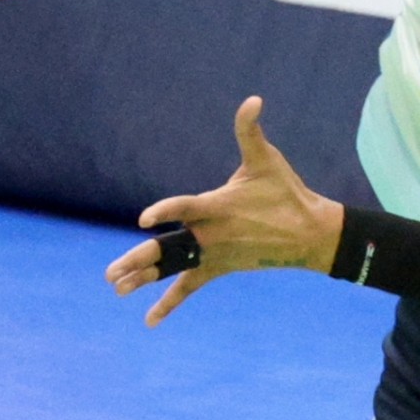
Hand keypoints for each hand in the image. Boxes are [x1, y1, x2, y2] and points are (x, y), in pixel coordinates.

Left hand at [105, 96, 343, 325]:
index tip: (143, 219)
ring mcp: (214, 255)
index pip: (186, 208)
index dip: (165, 211)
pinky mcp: (218, 269)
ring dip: (143, 279)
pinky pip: (189, 287)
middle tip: (110, 273)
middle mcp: (211, 235)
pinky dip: (169, 303)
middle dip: (138, 260)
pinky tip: (149, 320)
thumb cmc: (285, 192)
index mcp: (218, 206)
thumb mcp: (266, 159)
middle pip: (170, 250)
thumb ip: (249, 129)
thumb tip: (252, 99)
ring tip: (115, 287)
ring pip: (173, 270)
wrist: (309, 233)